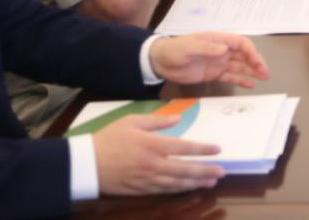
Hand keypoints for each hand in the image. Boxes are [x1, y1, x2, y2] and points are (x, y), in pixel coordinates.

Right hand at [94, 113, 223, 194]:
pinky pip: (163, 191)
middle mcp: (153, 163)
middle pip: (185, 169)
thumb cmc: (109, 138)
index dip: (203, 150)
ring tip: (211, 181)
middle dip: (206, 171)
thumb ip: (158, 121)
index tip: (218, 149)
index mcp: (153, 144)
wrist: (86, 163)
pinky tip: (188, 188)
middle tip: (222, 171)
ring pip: (177, 183)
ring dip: (196, 182)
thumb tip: (179, 118)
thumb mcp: (132, 121)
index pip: (185, 148)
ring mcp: (147, 179)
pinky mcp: (140, 189)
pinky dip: (178, 190)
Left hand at [149, 32, 269, 86]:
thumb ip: (207, 48)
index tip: (258, 62)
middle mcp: (221, 50)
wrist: (159, 61)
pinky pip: (230, 76)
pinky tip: (250, 85)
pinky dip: (240, 80)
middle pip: (244, 55)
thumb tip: (225, 49)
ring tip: (263, 78)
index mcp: (218, 40)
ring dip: (251, 71)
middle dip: (256, 63)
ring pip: (240, 66)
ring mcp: (218, 62)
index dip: (251, 52)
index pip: (240, 43)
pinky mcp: (213, 74)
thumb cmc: (174, 49)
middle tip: (265, 73)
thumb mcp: (188, 47)